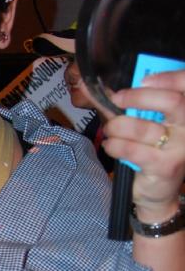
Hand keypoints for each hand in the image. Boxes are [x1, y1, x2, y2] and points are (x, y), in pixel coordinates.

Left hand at [98, 69, 184, 220]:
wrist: (157, 193)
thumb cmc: (148, 153)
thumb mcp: (139, 124)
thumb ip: (122, 105)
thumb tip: (94, 87)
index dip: (169, 77)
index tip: (143, 79)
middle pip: (172, 102)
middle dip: (139, 97)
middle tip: (118, 99)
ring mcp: (180, 148)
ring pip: (144, 128)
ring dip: (118, 126)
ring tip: (109, 130)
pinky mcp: (166, 166)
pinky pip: (133, 150)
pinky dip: (115, 145)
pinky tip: (111, 146)